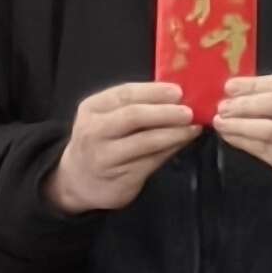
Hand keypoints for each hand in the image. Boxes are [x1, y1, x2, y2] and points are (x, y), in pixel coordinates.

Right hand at [47, 82, 198, 214]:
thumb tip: (175, 96)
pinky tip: (182, 143)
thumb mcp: (105, 117)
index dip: (154, 91)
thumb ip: (133, 105)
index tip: (178, 91)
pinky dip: (170, 150)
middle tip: (189, 112)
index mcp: (92, 108)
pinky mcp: (121, 179)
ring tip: (192, 128)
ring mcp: (106, 157)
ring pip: (145, 142)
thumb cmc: (100, 141)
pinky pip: (151, 161)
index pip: (125, 94)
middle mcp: (95, 132)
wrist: (78, 181)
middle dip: (165, 112)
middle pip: (133, 116)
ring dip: (174, 133)